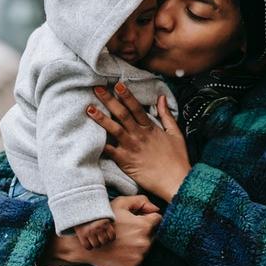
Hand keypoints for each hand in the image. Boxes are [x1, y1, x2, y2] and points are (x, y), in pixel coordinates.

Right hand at [48, 195, 161, 265]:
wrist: (87, 245)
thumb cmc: (104, 222)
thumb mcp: (121, 204)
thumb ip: (141, 201)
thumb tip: (156, 209)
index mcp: (144, 226)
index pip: (157, 220)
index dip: (148, 219)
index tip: (138, 220)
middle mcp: (145, 242)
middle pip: (152, 236)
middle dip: (143, 233)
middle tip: (127, 232)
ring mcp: (139, 256)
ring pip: (145, 249)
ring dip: (137, 245)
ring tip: (122, 242)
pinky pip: (137, 261)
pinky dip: (131, 257)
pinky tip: (120, 252)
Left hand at [87, 84, 189, 201]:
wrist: (175, 181)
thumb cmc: (177, 158)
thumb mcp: (176, 133)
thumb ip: (166, 115)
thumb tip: (161, 97)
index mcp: (150, 128)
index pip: (136, 108)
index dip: (127, 95)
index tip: (117, 85)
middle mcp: (139, 135)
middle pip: (121, 114)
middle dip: (109, 100)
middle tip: (97, 89)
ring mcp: (130, 148)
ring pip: (113, 129)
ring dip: (100, 118)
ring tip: (89, 109)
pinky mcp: (125, 161)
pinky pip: (109, 151)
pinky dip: (99, 144)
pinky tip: (87, 137)